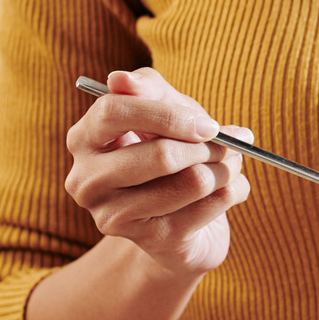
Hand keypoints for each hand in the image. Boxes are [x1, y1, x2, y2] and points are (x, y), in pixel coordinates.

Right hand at [64, 68, 251, 277]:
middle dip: (209, 147)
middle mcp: (87, 180)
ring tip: (230, 165)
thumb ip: (149, 89)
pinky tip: (231, 189)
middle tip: (231, 145)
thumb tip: (122, 78)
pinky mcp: (149, 241)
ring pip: (193, 182)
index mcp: (84, 139)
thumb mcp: (163, 113)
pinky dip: (234, 191)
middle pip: (161, 155)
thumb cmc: (169, 156)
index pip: (115, 112)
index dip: (168, 115)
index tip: (207, 124)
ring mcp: (113, 215)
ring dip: (226, 169)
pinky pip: (211, 206)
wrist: (179, 224)